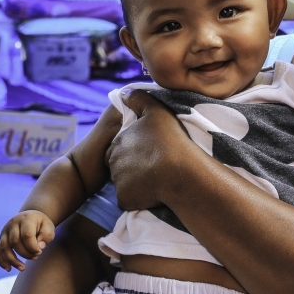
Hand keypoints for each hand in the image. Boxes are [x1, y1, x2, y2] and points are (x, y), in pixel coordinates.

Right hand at [0, 210, 54, 271]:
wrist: (32, 217)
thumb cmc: (42, 225)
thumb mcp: (49, 227)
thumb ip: (46, 236)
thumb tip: (39, 248)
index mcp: (26, 219)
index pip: (26, 235)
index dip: (32, 247)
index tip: (40, 252)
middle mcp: (13, 224)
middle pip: (15, 242)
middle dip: (25, 253)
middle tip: (35, 257)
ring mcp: (4, 231)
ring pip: (4, 248)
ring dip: (13, 260)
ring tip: (23, 268)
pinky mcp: (0, 238)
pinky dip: (2, 261)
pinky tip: (9, 269)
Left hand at [108, 89, 189, 210]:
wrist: (180, 172)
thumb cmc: (170, 140)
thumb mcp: (155, 110)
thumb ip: (138, 99)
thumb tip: (123, 93)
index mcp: (118, 142)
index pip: (120, 146)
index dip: (136, 148)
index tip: (151, 150)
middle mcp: (113, 162)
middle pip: (120, 165)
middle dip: (133, 165)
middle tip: (155, 164)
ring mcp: (118, 183)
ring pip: (125, 182)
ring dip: (137, 181)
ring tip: (157, 178)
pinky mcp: (125, 200)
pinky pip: (130, 199)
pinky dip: (139, 197)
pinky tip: (154, 191)